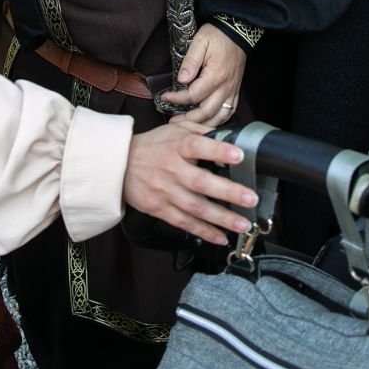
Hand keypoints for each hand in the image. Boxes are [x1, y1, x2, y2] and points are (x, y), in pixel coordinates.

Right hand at [122, 121, 256, 245]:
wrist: (118, 165)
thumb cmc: (152, 146)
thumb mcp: (174, 130)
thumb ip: (200, 132)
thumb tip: (228, 137)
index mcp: (176, 147)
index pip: (197, 146)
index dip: (218, 151)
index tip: (240, 155)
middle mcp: (171, 169)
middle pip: (201, 182)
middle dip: (228, 192)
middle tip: (250, 198)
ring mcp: (165, 191)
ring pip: (195, 207)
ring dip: (221, 218)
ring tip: (243, 224)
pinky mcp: (159, 209)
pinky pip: (184, 223)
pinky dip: (203, 232)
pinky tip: (221, 237)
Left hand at [165, 23, 247, 124]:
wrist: (237, 32)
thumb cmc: (218, 36)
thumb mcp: (200, 42)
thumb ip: (190, 61)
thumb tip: (181, 80)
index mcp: (216, 75)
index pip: (193, 95)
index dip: (177, 99)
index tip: (166, 97)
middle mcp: (226, 86)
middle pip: (206, 111)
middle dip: (188, 118)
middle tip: (173, 119)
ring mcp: (232, 90)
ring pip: (219, 116)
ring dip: (203, 123)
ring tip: (188, 125)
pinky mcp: (236, 90)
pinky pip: (230, 111)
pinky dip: (219, 120)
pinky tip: (208, 121)